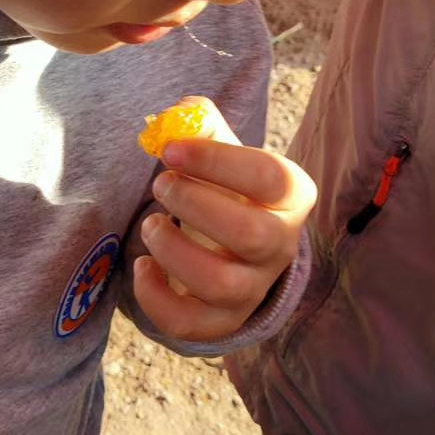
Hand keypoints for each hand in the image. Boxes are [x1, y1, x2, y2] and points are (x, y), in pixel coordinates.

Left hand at [133, 98, 315, 342]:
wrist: (229, 245)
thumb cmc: (224, 187)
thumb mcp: (222, 150)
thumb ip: (200, 123)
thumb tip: (179, 112)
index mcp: (291, 194)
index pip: (269, 177)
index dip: (216, 161)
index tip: (171, 150)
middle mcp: (281, 245)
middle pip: (252, 233)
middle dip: (194, 205)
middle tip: (160, 185)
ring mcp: (254, 289)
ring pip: (221, 283)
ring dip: (173, 250)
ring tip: (152, 225)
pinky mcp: (222, 320)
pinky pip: (191, 323)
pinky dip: (156, 297)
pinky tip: (143, 267)